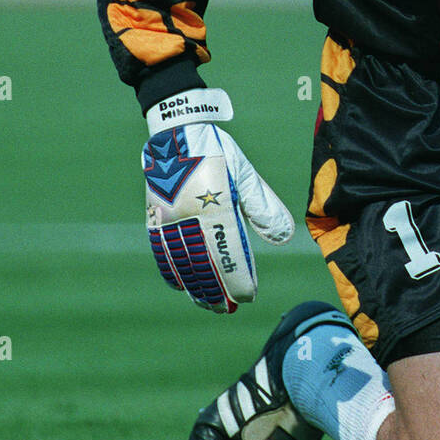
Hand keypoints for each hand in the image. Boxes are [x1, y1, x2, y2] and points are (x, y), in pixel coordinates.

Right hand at [142, 89, 293, 312]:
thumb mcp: (245, 175)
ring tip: (208, 304)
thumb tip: (284, 238)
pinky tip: (181, 285)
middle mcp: (191, 217)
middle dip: (217, 291)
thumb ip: (264, 207)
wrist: (176, 131)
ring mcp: (170, 218)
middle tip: (228, 309)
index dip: (238, 279)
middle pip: (205, 265)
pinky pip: (162, 251)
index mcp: (217, 206)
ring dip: (196, 287)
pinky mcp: (155, 216)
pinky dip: (171, 271)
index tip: (247, 297)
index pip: (230, 254)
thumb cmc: (218, 152)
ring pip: (182, 262)